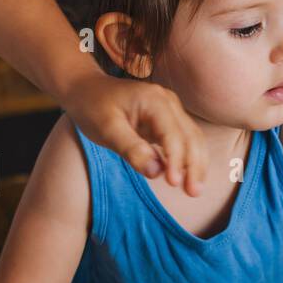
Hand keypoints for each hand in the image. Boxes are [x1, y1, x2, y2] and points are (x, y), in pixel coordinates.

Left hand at [60, 71, 206, 195]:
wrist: (86, 89)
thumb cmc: (93, 107)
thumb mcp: (106, 129)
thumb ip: (131, 149)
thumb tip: (156, 172)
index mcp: (154, 100)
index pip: (173, 135)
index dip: (176, 160)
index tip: (173, 183)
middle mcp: (169, 102)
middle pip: (191, 137)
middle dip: (194, 166)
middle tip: (193, 194)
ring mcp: (171, 110)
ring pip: (194, 139)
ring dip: (196, 165)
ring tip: (194, 190)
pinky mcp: (169, 120)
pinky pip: (185, 140)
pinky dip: (189, 159)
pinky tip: (188, 178)